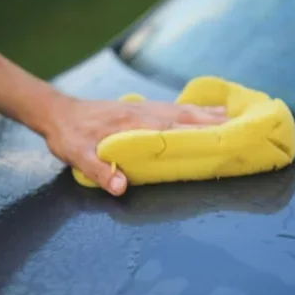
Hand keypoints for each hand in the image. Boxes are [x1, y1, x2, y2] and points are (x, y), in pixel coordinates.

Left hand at [42, 96, 227, 195]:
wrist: (56, 112)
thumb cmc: (68, 136)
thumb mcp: (77, 155)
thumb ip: (100, 170)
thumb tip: (122, 187)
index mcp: (131, 123)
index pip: (170, 127)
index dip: (196, 131)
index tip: (220, 135)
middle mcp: (142, 112)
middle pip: (183, 115)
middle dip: (211, 120)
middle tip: (238, 125)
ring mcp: (142, 108)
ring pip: (180, 109)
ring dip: (205, 113)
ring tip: (230, 116)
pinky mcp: (139, 108)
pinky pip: (172, 108)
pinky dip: (191, 109)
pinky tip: (201, 112)